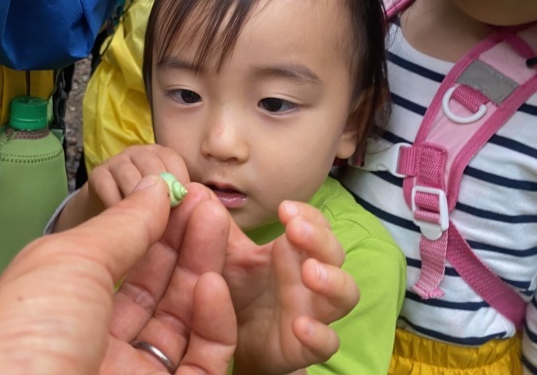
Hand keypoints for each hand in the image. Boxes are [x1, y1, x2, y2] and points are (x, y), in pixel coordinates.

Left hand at [0, 176, 235, 374]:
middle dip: (182, 240)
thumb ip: (122, 225)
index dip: (152, 225)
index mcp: (62, 308)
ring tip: (214, 221)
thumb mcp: (69, 261)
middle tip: (205, 201)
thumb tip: (155, 187)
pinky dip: (214, 324)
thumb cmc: (17, 338)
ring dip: (201, 270)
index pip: (120, 262)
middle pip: (154, 289)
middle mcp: (95, 343)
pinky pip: (200, 365)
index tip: (179, 192)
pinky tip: (210, 283)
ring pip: (181, 323)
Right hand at [57, 144, 189, 229]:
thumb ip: (181, 201)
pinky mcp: (97, 174)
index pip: (173, 161)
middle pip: (152, 166)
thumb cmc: (145, 209)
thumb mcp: (165, 203)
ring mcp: (117, 161)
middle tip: (162, 219)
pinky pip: (108, 187)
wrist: (107, 212)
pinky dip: (116, 206)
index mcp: (161, 155)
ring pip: (130, 176)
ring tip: (142, 224)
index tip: (179, 207)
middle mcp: (139, 153)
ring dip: (137, 202)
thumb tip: (203, 203)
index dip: (178, 183)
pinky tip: (121, 221)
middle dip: (159, 194)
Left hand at [225, 201, 359, 374]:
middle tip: (295, 230)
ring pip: (344, 295)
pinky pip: (326, 342)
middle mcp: (309, 278)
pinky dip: (319, 334)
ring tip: (310, 273)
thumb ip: (213, 225)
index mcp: (291, 251)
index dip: (306, 214)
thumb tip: (195, 189)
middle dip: (320, 238)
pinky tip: (300, 325)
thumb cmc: (232, 290)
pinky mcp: (305, 347)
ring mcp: (312, 311)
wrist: (228, 342)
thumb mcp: (221, 256)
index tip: (284, 208)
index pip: (313, 224)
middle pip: (333, 253)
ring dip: (333, 281)